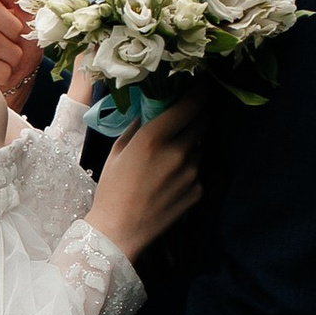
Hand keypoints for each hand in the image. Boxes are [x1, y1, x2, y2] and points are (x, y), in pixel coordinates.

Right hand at [88, 101, 203, 261]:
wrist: (119, 232)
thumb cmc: (112, 188)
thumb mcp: (118, 150)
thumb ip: (139, 124)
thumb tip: (152, 106)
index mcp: (155, 137)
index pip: (191, 103)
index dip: (200, 90)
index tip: (202, 82)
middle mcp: (179, 152)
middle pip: (203, 121)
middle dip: (198, 114)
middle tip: (187, 113)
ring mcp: (192, 173)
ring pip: (201, 145)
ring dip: (192, 142)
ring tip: (171, 153)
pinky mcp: (198, 191)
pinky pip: (198, 169)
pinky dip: (189, 167)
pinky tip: (170, 178)